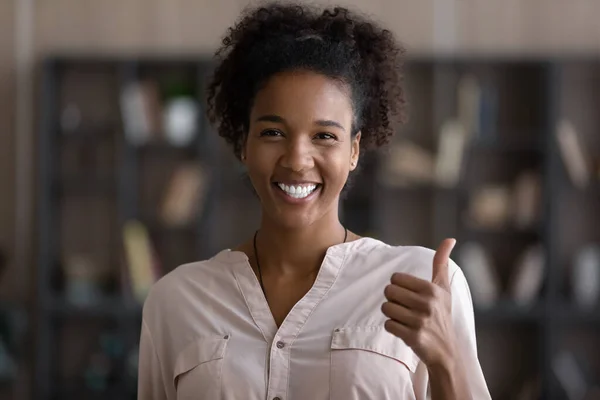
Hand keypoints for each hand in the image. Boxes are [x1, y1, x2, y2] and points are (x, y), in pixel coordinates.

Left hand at [381, 238, 456, 367]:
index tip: (409, 295)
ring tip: (405, 319)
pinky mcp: (413, 337)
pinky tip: (405, 329)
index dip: (398, 287)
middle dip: (393, 300)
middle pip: (388, 292)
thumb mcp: (444, 288)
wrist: (446, 350)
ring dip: (392, 314)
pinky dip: (393, 328)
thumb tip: (449, 239)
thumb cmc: (442, 315)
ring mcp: (420, 321)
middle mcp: (426, 304)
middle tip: (406, 308)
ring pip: (386, 308)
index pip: (395, 278)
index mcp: (431, 289)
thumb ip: (441, 263)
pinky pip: (388, 325)